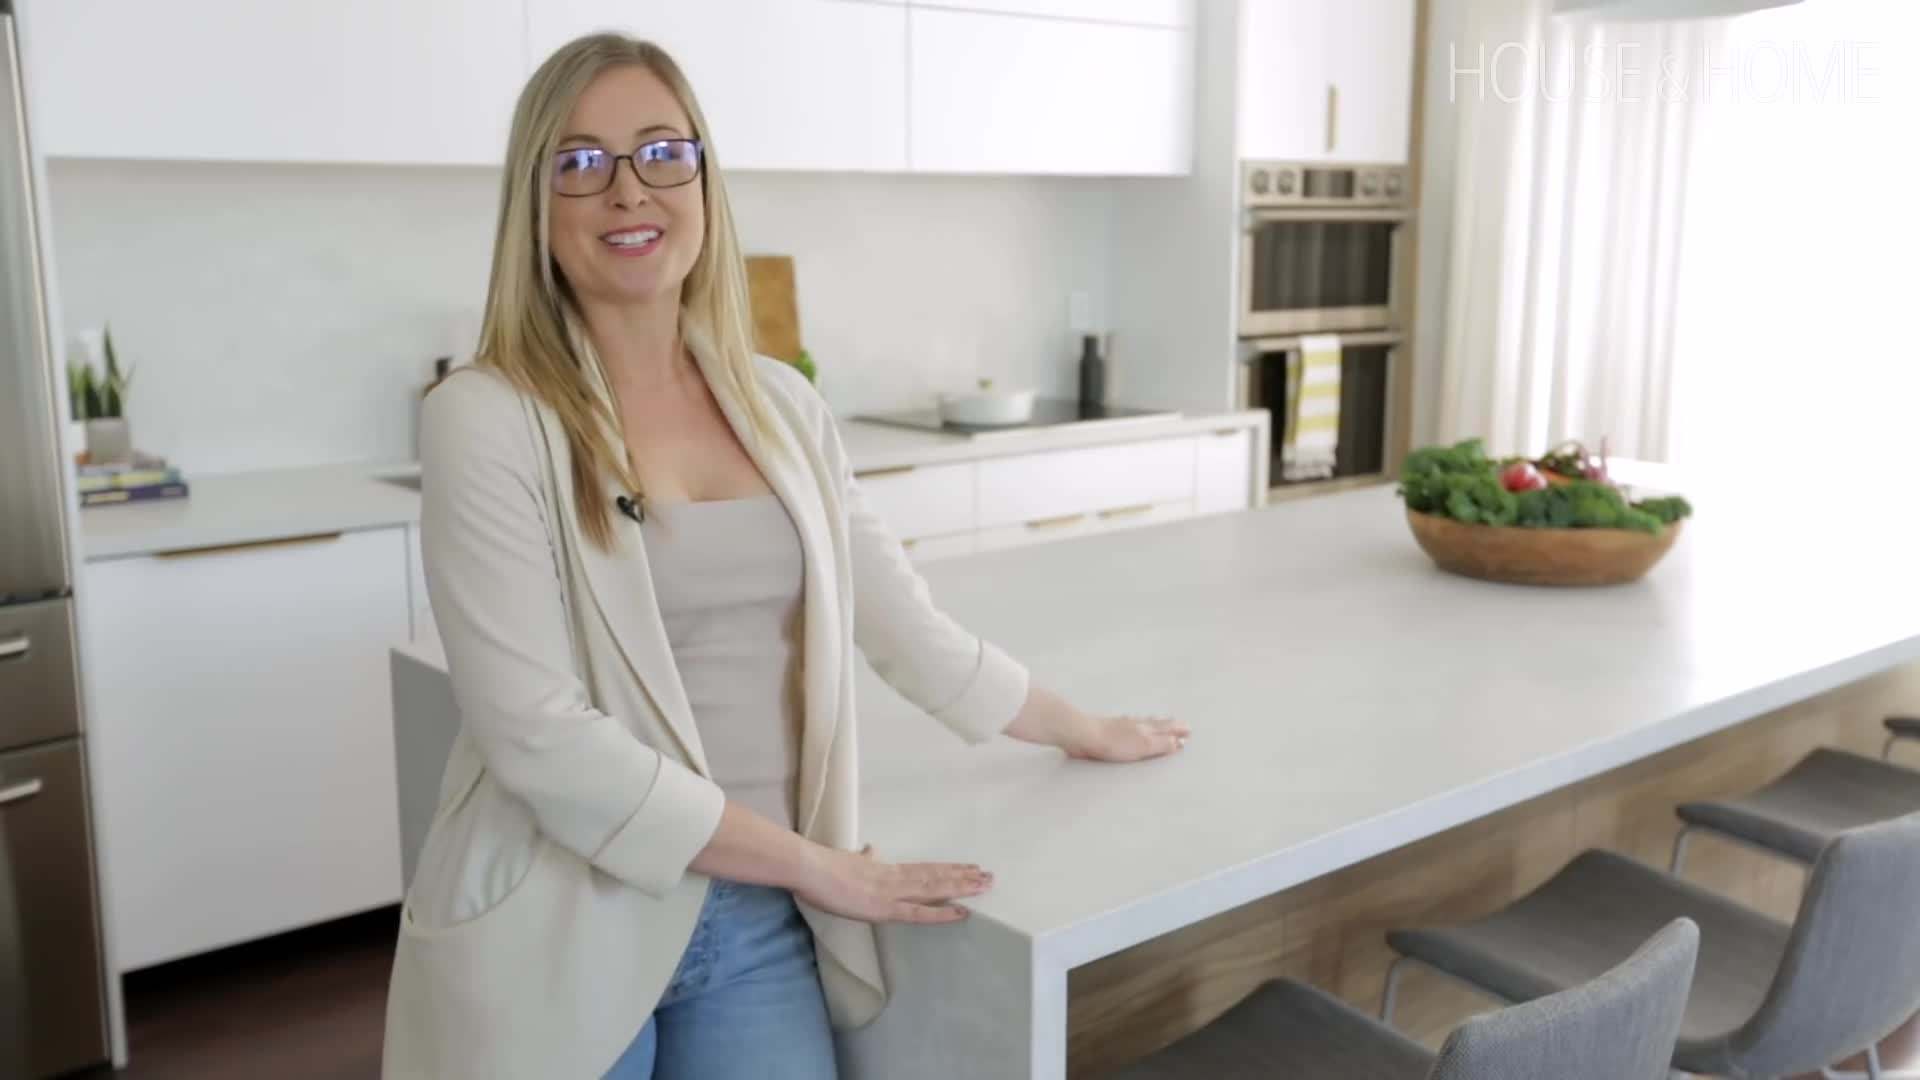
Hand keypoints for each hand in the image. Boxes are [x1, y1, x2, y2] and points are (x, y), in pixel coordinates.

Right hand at [794, 844, 991, 924]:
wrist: (812, 868)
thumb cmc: (824, 868)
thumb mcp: (851, 860)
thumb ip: (865, 858)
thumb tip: (871, 850)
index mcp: (887, 869)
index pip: (925, 868)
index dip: (948, 869)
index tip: (969, 867)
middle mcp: (896, 878)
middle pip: (937, 876)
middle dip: (964, 877)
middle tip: (990, 876)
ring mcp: (893, 892)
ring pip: (936, 888)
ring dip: (962, 887)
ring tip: (985, 885)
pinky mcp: (886, 908)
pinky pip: (920, 912)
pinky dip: (943, 913)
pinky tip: (962, 912)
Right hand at [1004, 685, 1188, 762]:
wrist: (1073, 728)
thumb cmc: (1071, 730)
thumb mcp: (1076, 734)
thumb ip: (1076, 735)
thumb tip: (1063, 733)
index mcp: (1115, 724)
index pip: (1137, 722)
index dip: (1151, 723)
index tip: (1162, 721)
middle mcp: (1126, 725)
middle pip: (1153, 723)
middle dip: (1169, 725)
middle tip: (1185, 726)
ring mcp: (1133, 732)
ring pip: (1160, 731)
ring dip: (1174, 731)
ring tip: (1187, 732)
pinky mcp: (1138, 743)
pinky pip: (1159, 744)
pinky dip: (1169, 744)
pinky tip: (1180, 745)